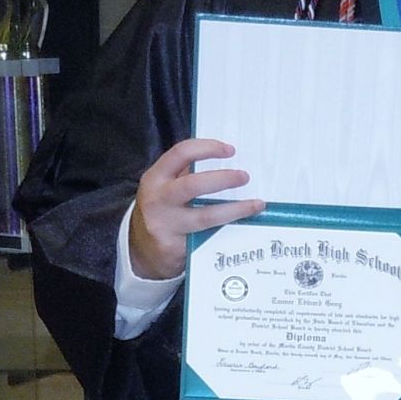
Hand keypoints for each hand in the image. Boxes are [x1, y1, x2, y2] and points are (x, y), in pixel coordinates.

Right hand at [130, 138, 264, 279]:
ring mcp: (165, 225)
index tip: (231, 150)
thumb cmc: (163, 211)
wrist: (144, 251)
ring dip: (236, 209)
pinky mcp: (175, 247)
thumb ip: (189, 174)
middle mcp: (158, 199)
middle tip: (245, 177)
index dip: (208, 148)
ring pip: (205, 216)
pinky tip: (245, 226)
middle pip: (193, 184)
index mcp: (156, 177)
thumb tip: (230, 161)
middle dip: (224, 179)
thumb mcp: (166, 188)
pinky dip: (229, 230)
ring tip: (256, 204)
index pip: (181, 154)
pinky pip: (208, 238)